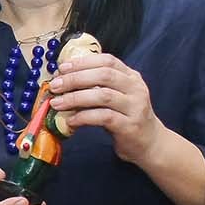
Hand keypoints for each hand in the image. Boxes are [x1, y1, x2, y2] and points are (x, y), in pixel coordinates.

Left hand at [49, 52, 165, 163]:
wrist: (150, 144)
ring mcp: (135, 107)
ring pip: (103, 96)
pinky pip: (104, 118)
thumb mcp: (116, 97)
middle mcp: (135, 89)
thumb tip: (63, 81)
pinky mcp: (129, 126)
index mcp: (131, 77)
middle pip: (104, 75)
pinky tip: (70, 121)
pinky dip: (84, 117)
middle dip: (76, 78)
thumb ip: (97, 87)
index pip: (107, 61)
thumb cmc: (126, 118)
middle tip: (55, 85)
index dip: (83, 62)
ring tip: (57, 103)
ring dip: (76, 98)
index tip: (62, 67)